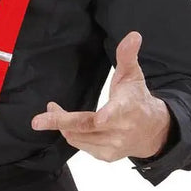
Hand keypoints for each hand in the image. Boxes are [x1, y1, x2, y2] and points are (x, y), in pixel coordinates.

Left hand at [31, 31, 170, 162]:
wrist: (153, 132)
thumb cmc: (138, 99)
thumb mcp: (133, 75)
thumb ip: (127, 55)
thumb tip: (133, 35)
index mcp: (128, 108)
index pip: (117, 112)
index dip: (107, 117)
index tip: (100, 119)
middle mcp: (121, 130)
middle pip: (87, 127)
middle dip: (61, 122)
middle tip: (37, 121)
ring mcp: (114, 145)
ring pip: (79, 136)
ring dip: (61, 124)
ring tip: (54, 110)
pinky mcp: (107, 156)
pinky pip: (80, 144)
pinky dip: (70, 133)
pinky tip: (66, 124)